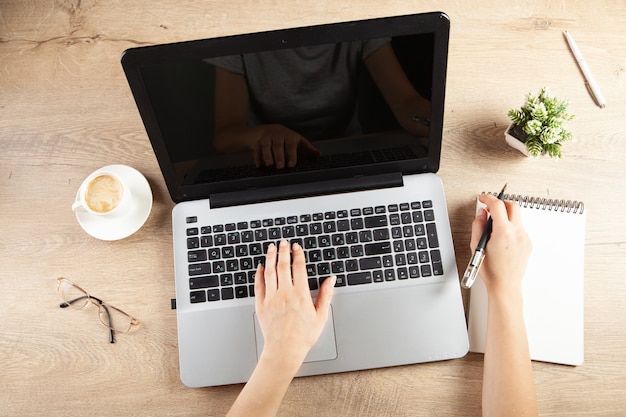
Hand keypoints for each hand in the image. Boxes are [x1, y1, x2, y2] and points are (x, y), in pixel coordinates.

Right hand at [253, 125, 320, 168]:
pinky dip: (257, 157)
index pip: (291, 145)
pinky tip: (259, 165)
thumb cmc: (285, 138)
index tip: (292, 164)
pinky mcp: (257, 142)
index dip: (292, 155)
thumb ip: (307, 149)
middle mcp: (278, 136)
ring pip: (266, 146)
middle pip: (278, 145)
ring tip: (269, 165)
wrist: (266, 130)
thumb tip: (318, 155)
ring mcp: (266, 138)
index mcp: (289, 136)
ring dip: (267, 155)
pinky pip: (256, 149)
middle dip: (279, 156)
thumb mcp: (297, 141)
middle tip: (280, 166)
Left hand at [254, 240, 334, 368]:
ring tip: (271, 248)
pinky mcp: (261, 305)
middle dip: (283, 251)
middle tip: (283, 242)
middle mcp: (285, 293)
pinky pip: (259, 285)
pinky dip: (259, 274)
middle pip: (282, 265)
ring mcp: (271, 298)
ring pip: (269, 272)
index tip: (296, 247)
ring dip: (270, 257)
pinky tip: (260, 267)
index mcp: (300, 294)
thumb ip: (325, 295)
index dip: (297, 255)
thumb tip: (331, 280)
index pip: (298, 268)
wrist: (285, 350)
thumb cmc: (303, 336)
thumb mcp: (320, 316)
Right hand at [470, 194, 531, 297]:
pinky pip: (519, 228)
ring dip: (505, 217)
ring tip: (494, 228)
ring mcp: (524, 238)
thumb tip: (481, 213)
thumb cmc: (490, 270)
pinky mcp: (528, 243)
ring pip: (517, 218)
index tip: (483, 198)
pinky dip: (510, 227)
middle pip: (513, 206)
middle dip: (501, 203)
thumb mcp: (477, 246)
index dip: (488, 198)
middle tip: (490, 208)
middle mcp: (517, 233)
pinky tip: (501, 239)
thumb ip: (478, 226)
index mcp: (503, 232)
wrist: (505, 285)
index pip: (498, 205)